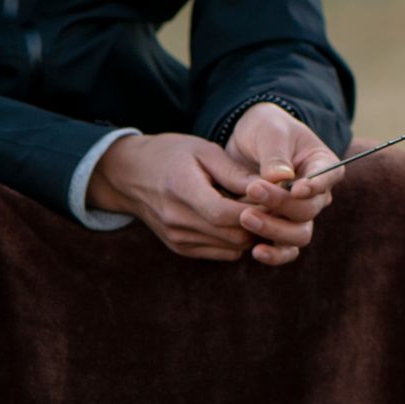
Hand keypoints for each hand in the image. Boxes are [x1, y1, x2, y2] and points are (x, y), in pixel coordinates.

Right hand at [88, 133, 259, 260]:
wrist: (129, 175)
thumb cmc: (171, 155)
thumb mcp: (203, 151)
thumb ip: (236, 172)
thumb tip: (272, 186)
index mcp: (182, 190)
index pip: (225, 213)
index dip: (255, 209)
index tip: (275, 196)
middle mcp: (177, 221)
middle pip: (233, 235)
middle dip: (259, 222)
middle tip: (272, 203)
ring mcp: (178, 239)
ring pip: (232, 248)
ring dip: (250, 232)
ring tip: (254, 208)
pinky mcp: (181, 249)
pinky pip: (222, 252)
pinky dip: (236, 239)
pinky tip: (237, 219)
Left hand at [223, 102, 343, 267]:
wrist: (246, 141)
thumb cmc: (264, 129)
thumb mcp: (270, 131)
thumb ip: (276, 154)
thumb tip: (280, 178)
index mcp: (323, 164)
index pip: (330, 177)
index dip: (316, 187)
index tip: (297, 188)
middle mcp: (316, 194)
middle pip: (309, 210)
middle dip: (281, 204)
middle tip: (253, 190)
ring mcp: (298, 214)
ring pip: (299, 234)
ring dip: (274, 230)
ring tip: (246, 218)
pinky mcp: (279, 228)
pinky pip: (285, 249)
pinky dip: (274, 254)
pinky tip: (255, 251)